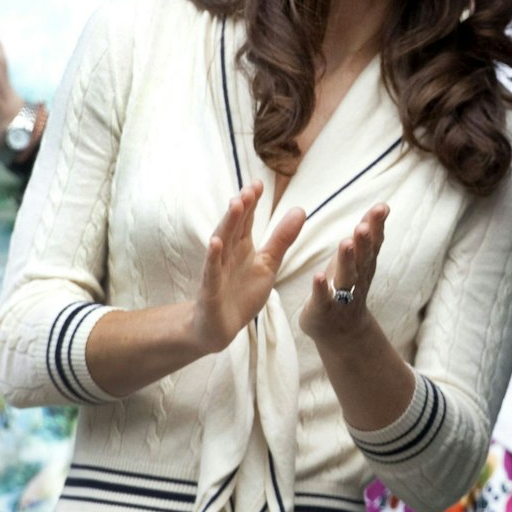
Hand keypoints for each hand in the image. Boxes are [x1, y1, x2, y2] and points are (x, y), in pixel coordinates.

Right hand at [192, 183, 305, 353]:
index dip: (251, 203)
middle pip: (234, 227)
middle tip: (249, 189)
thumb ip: (282, 238)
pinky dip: (212, 257)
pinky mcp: (210, 290)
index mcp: (241, 246)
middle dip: (241, 208)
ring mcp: (216, 271)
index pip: (246, 220)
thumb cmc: (242, 292)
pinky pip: (211, 271)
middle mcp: (227, 254)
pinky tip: (214, 243)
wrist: (220, 327)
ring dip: (228, 224)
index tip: (259, 183)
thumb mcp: (268, 264)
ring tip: (235, 204)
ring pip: (221, 243)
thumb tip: (300, 209)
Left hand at [298, 204, 388, 343]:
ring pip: (346, 277)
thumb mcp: (359, 259)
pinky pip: (323, 298)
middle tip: (363, 226)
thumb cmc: (348, 286)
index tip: (382, 208)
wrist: (342, 332)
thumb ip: (369, 234)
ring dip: (346, 261)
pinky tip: (319, 276)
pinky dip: (322, 288)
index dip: (377, 226)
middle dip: (364, 243)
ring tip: (345, 243)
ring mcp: (342, 296)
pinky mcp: (324, 309)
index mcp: (364, 265)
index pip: (373, 243)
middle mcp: (357, 279)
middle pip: (362, 259)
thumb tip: (384, 205)